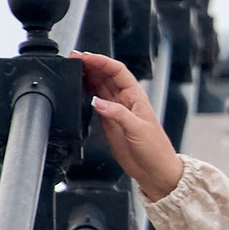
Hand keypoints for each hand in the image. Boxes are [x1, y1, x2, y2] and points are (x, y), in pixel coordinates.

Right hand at [76, 53, 183, 199]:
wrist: (155, 171)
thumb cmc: (155, 150)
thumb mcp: (138, 130)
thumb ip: (117, 114)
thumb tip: (97, 102)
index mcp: (136, 97)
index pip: (118, 71)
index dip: (102, 62)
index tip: (86, 57)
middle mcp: (126, 101)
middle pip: (106, 75)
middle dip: (91, 65)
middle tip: (73, 58)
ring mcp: (117, 111)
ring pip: (100, 86)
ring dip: (87, 76)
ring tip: (73, 68)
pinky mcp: (110, 122)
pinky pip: (96, 102)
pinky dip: (87, 93)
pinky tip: (79, 88)